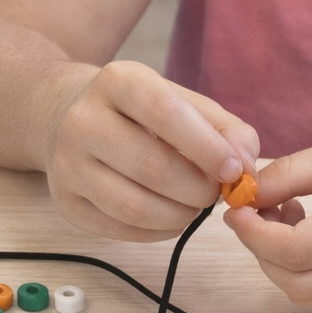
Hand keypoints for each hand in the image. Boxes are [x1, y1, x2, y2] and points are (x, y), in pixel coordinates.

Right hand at [46, 60, 259, 241]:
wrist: (69, 121)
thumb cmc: (143, 115)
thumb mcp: (185, 103)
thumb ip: (226, 131)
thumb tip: (245, 170)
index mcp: (116, 81)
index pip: (165, 112)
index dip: (207, 147)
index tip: (234, 170)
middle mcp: (82, 120)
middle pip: (152, 167)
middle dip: (197, 189)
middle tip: (214, 194)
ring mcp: (68, 164)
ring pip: (135, 206)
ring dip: (180, 215)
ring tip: (194, 206)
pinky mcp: (66, 202)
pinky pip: (121, 229)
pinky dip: (158, 231)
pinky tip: (170, 217)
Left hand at [225, 127, 311, 312]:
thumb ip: (294, 172)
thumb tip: (246, 194)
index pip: (294, 251)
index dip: (253, 233)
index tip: (237, 206)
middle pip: (293, 284)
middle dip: (260, 250)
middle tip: (257, 210)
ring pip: (306, 294)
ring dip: (281, 260)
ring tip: (291, 213)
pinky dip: (306, 270)